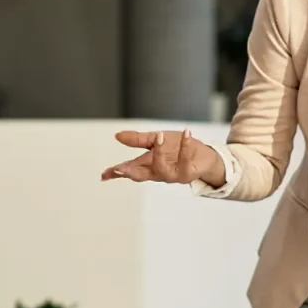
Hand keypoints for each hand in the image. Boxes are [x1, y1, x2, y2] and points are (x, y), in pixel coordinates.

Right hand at [101, 130, 224, 187]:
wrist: (203, 155)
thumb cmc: (177, 149)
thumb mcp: (155, 140)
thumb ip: (138, 139)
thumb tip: (117, 136)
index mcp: (147, 165)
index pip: (129, 169)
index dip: (116, 172)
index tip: (104, 175)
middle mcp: (157, 172)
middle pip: (140, 175)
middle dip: (130, 172)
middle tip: (120, 168)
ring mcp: (172, 175)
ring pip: (161, 168)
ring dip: (159, 153)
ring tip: (158, 136)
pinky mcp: (187, 173)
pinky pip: (185, 160)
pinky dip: (185, 145)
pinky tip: (186, 132)